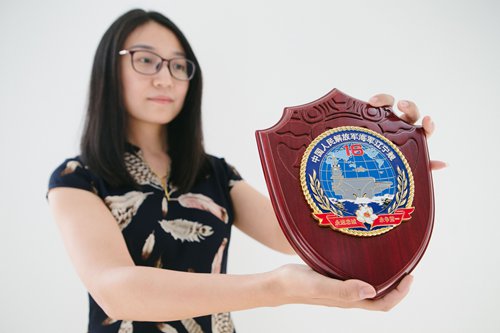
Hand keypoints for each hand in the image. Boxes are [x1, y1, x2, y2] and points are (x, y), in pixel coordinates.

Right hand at [275, 264, 412, 310]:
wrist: (276, 283)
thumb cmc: (295, 285)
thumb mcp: (319, 285)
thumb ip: (343, 290)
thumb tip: (372, 291)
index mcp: (349, 301)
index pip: (383, 304)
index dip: (400, 294)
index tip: (410, 276)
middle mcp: (348, 297)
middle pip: (381, 298)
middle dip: (398, 286)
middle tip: (407, 267)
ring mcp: (341, 288)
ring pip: (370, 287)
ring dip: (385, 278)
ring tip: (392, 261)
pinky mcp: (333, 279)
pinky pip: (357, 278)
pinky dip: (368, 270)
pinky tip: (364, 256)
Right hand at [368, 94, 446, 170]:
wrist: (367, 165)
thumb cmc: (388, 165)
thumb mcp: (407, 167)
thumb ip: (425, 166)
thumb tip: (445, 164)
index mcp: (412, 138)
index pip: (425, 129)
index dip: (429, 124)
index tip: (427, 120)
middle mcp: (402, 127)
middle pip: (411, 112)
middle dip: (409, 107)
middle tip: (401, 105)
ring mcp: (387, 120)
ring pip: (393, 103)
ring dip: (387, 100)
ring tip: (376, 102)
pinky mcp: (375, 115)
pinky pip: (377, 104)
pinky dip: (377, 100)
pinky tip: (370, 103)